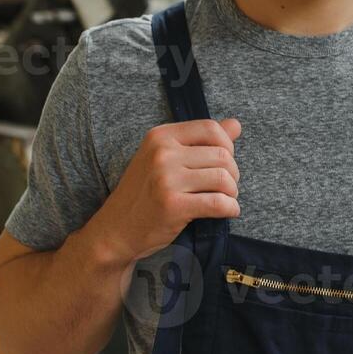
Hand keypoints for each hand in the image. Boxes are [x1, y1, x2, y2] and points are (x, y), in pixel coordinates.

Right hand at [89, 118, 241, 267]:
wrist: (116, 229)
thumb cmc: (144, 193)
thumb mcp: (165, 159)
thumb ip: (200, 141)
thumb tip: (236, 124)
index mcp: (160, 136)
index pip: (211, 128)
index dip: (228, 146)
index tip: (222, 164)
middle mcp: (162, 153)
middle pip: (222, 155)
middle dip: (232, 174)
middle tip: (225, 188)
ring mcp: (166, 179)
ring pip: (223, 178)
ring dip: (232, 192)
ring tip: (224, 199)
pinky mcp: (172, 205)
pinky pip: (218, 203)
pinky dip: (230, 208)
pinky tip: (227, 211)